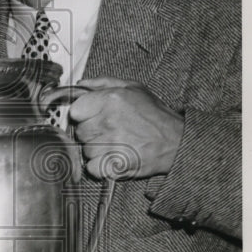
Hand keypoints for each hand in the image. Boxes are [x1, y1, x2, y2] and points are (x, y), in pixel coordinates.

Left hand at [70, 77, 184, 178]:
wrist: (175, 141)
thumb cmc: (155, 115)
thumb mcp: (133, 88)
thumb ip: (103, 83)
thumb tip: (80, 84)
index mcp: (110, 99)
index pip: (75, 111)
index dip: (83, 115)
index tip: (93, 117)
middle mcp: (108, 121)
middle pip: (80, 132)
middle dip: (91, 132)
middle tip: (110, 131)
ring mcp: (110, 144)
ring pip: (86, 150)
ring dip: (97, 149)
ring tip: (116, 144)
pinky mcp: (114, 165)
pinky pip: (92, 168)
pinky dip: (100, 166)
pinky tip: (113, 158)